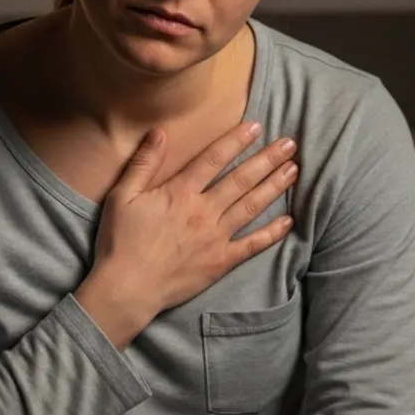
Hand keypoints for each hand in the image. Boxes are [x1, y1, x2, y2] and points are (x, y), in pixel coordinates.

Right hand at [78, 121, 297, 346]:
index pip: (214, 159)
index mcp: (180, 193)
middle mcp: (203, 211)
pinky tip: (288, 221)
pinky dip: (272, 234)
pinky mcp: (221, 262)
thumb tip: (159, 132)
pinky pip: (252, 245)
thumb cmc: (120, 242)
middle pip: (241, 179)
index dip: (236, 141)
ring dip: (274, 187)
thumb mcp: (123, 196)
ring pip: (251, 206)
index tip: (256, 127)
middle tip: (290, 144)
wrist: (127, 288)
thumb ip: (143, 163)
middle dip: (267, 159)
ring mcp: (215, 237)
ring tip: (293, 170)